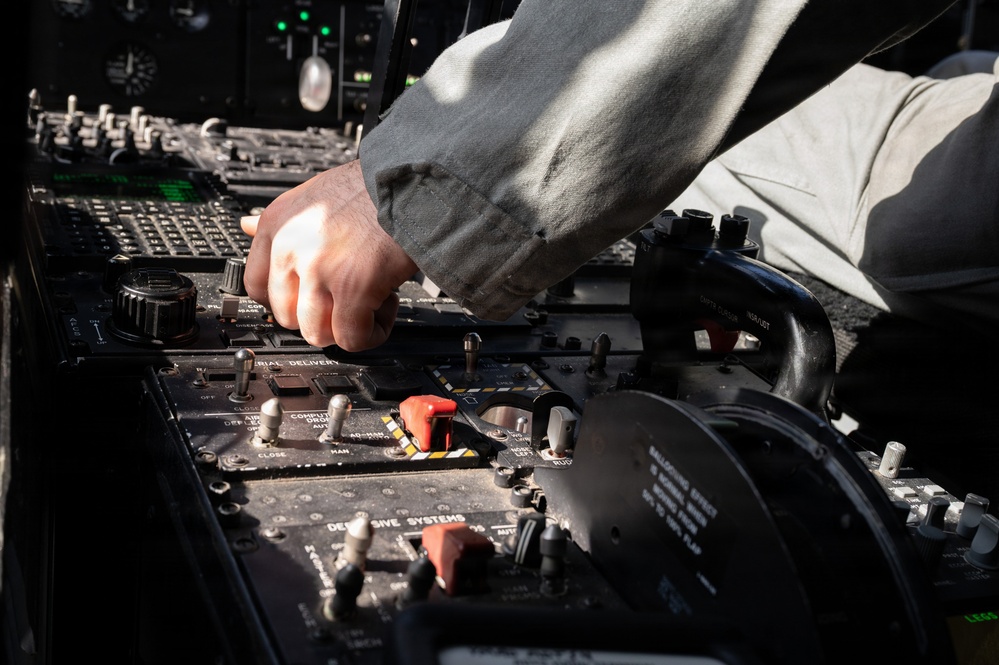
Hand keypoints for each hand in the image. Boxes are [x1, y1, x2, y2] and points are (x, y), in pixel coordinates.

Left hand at [241, 160, 417, 350]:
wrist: (412, 181)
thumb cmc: (370, 188)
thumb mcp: (311, 195)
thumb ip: (280, 221)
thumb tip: (245, 225)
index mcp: (277, 226)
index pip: (255, 287)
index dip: (286, 301)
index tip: (308, 300)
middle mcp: (291, 249)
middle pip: (286, 316)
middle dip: (321, 315)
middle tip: (348, 296)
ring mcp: (319, 270)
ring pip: (316, 333)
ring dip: (346, 326)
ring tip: (370, 300)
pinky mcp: (352, 289)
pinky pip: (351, 338)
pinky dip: (372, 332)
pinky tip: (387, 305)